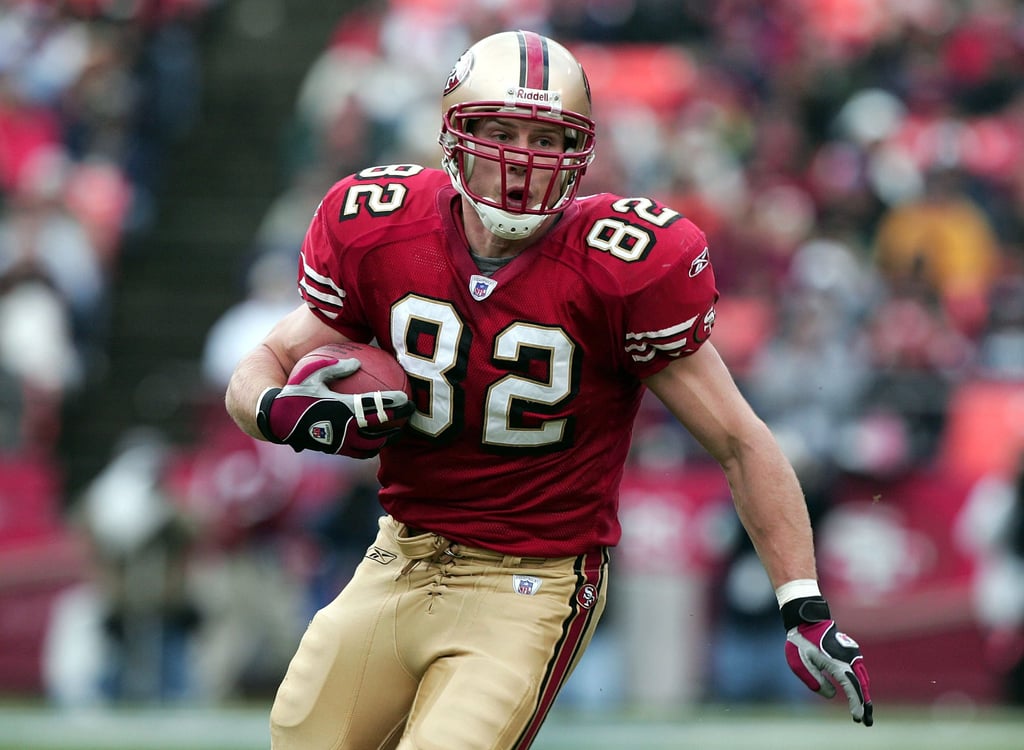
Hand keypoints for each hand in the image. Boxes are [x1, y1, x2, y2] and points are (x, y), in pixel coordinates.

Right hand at [256, 358, 413, 457]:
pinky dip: (373, 447)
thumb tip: (356, 362)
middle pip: (382, 430)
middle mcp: (344, 428)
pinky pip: (361, 452)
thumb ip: (335, 367)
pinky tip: (378, 439)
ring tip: (399, 429)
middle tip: (411, 414)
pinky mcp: (336, 451)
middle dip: (400, 422)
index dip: (395, 404)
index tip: (408, 399)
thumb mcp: (312, 373)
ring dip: (389, 438)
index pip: (376, 407)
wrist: (275, 420)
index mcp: (342, 408)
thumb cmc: (294, 392)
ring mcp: (341, 442)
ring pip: (374, 445)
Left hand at [783, 596, 872, 725]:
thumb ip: (816, 681)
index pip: (850, 687)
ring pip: (862, 678)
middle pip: (861, 685)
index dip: (855, 703)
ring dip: (864, 695)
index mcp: (836, 663)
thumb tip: (832, 694)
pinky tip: (858, 694)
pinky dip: (860, 684)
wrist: (807, 619)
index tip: (857, 718)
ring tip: (864, 712)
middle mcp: (848, 658)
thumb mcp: (801, 664)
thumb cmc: (801, 641)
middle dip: (864, 704)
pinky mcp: (849, 651)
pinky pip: (859, 671)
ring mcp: (851, 653)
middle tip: (867, 722)